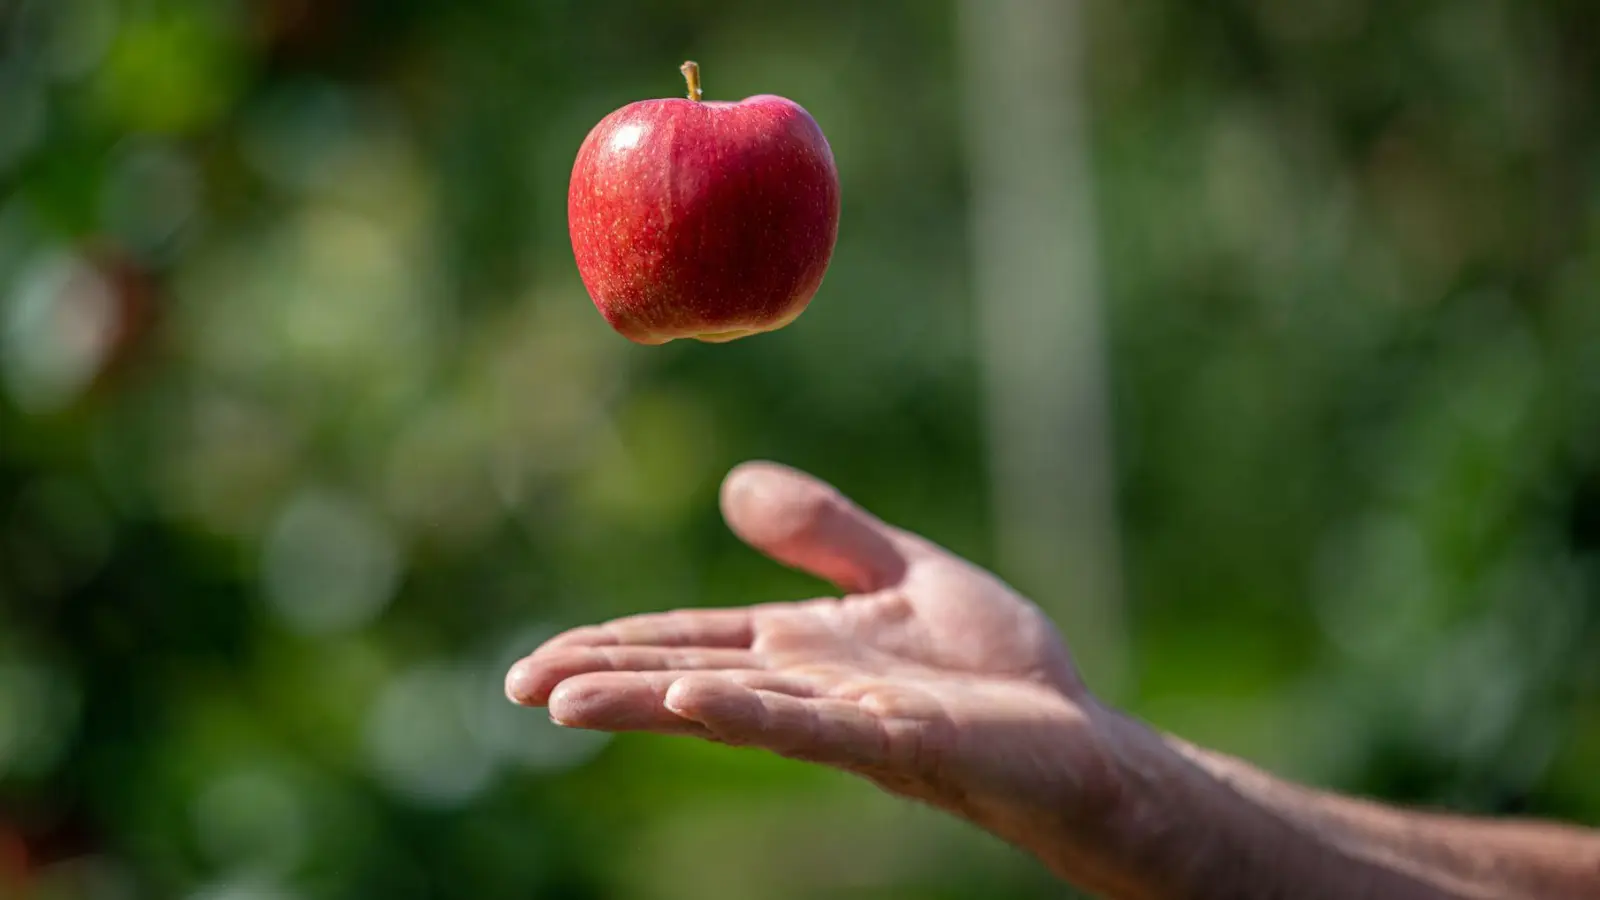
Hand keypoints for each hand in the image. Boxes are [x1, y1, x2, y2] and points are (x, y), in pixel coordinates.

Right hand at [505, 461, 1121, 837]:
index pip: (687, 642)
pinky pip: (809, 725)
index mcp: (799, 649)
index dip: (613, 645)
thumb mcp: (903, 571)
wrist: (1079, 735)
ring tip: (562, 700)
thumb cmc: (997, 667)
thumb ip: (825, 532)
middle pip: (683, 674)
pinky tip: (688, 702)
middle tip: (517, 687)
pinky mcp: (896, 738)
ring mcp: (845, 717)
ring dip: (643, 700)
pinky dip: (747, 711)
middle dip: (603, 678)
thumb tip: (731, 485)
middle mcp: (806, 687)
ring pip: (726, 704)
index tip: (537, 661)